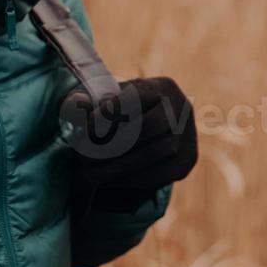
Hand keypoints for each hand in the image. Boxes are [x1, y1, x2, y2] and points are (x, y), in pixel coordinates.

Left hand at [63, 76, 197, 188]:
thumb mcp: (104, 99)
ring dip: (119, 166)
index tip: (85, 130)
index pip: (137, 96)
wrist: (147, 132)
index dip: (110, 113)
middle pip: (149, 127)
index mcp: (162, 86)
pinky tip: (108, 180)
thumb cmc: (118, 112)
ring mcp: (188, 136)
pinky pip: (161, 174)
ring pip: (156, 153)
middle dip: (113, 144)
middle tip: (83, 157)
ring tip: (89, 173)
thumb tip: (78, 108)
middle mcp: (181, 108)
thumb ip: (88, 101)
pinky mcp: (187, 161)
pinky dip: (131, 179)